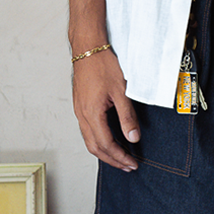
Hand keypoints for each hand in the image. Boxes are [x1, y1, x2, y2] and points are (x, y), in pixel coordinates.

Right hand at [72, 50, 139, 171]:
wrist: (88, 48)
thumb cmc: (102, 64)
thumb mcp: (121, 91)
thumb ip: (127, 117)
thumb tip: (133, 138)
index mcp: (91, 114)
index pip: (106, 144)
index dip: (120, 157)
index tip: (132, 163)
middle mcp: (82, 115)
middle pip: (95, 148)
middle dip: (112, 160)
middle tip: (127, 166)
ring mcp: (79, 111)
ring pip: (89, 140)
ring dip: (104, 152)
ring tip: (119, 157)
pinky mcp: (80, 106)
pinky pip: (87, 130)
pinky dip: (98, 140)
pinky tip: (108, 139)